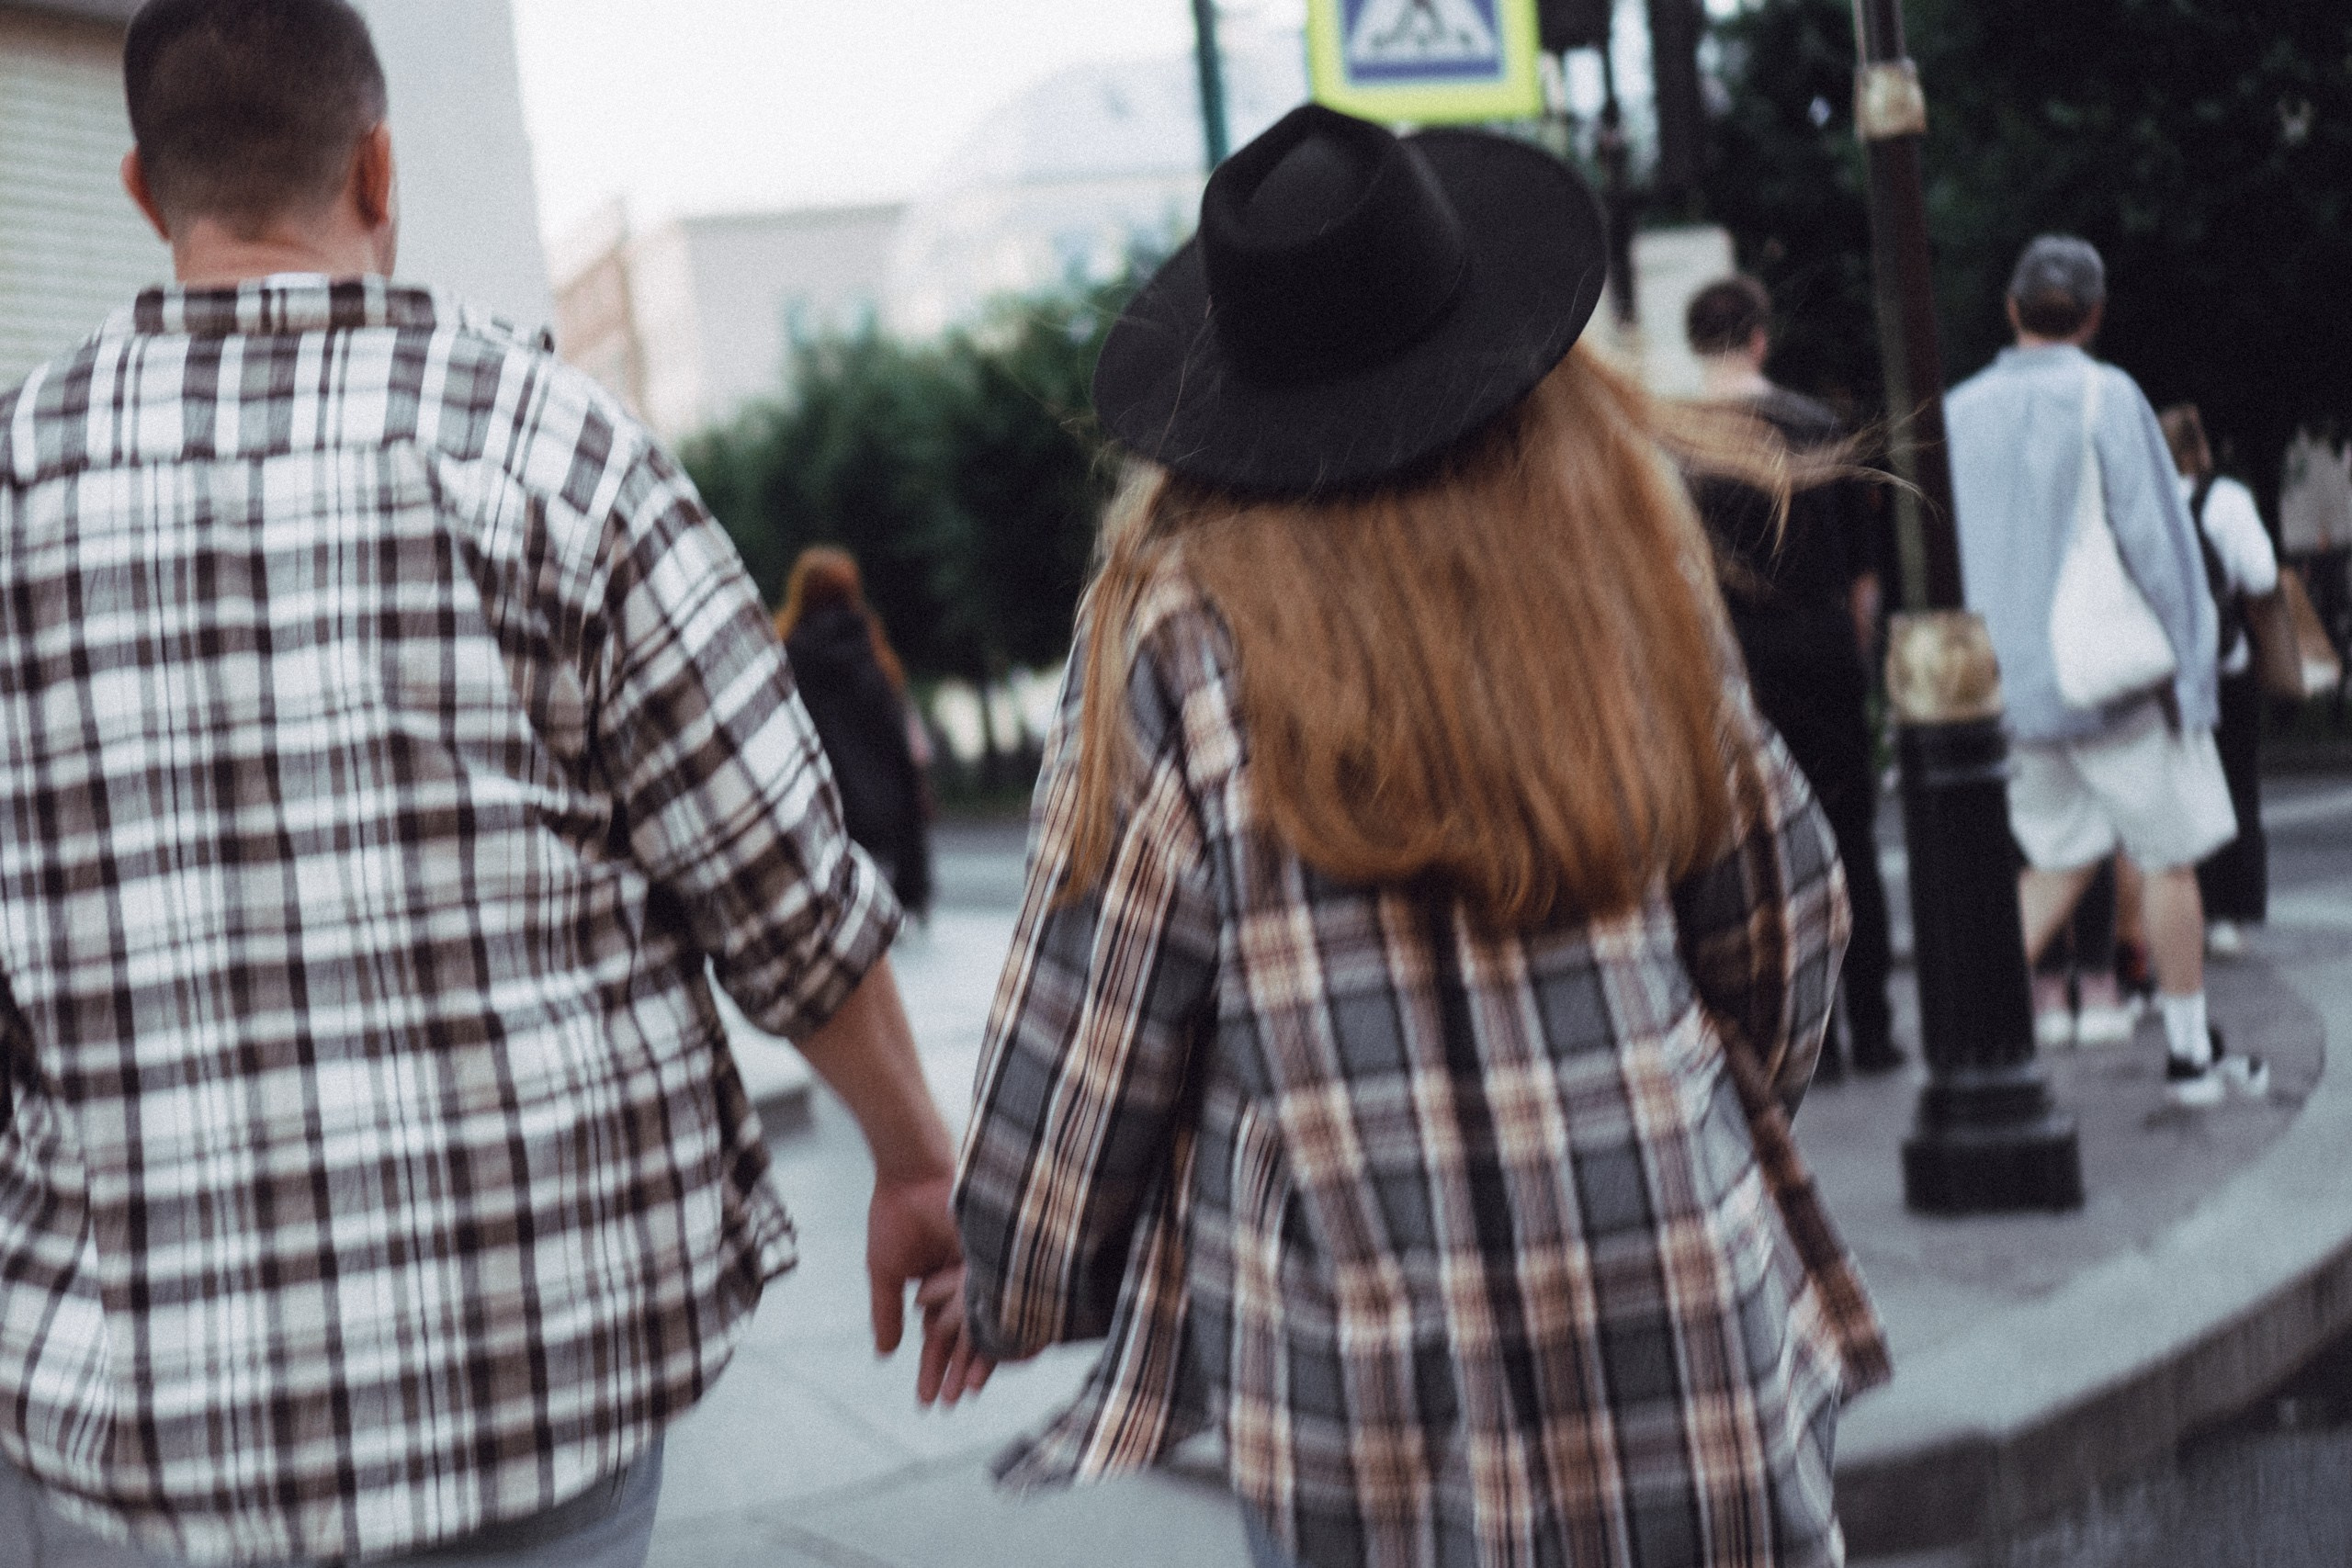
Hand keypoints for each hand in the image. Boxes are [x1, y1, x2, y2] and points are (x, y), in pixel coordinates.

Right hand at [866, 1173, 993, 1405]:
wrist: (911, 1172)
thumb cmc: (896, 1213)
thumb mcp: (886, 1271)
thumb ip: (887, 1312)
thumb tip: (886, 1355)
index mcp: (940, 1287)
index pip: (939, 1338)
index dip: (933, 1370)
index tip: (926, 1401)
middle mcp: (965, 1283)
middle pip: (964, 1338)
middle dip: (955, 1373)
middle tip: (949, 1406)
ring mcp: (982, 1270)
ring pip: (984, 1323)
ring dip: (976, 1359)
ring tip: (967, 1392)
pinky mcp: (998, 1255)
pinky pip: (1004, 1298)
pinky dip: (1000, 1325)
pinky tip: (996, 1355)